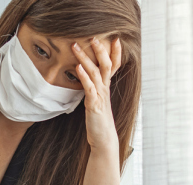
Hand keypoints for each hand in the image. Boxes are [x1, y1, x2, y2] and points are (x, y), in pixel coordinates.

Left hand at [72, 37, 121, 152]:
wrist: (104, 140)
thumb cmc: (99, 122)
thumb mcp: (97, 102)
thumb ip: (93, 90)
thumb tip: (86, 79)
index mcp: (106, 88)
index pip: (114, 67)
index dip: (116, 53)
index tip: (115, 39)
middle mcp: (105, 90)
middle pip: (106, 65)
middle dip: (100, 50)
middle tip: (93, 36)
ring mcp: (100, 96)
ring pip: (95, 73)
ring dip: (85, 58)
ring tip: (76, 47)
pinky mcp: (94, 105)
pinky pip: (89, 88)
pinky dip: (83, 76)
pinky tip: (77, 68)